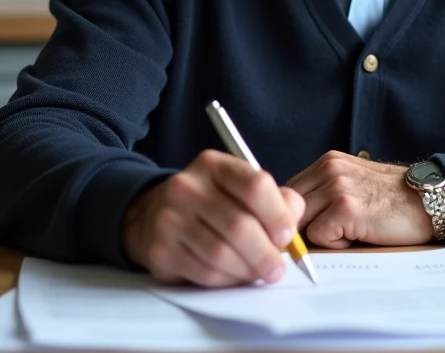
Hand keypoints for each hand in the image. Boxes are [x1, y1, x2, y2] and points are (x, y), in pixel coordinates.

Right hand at [121, 149, 304, 286]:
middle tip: (277, 268)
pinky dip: (227, 280)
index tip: (287, 236)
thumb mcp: (241, 189)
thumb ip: (276, 200)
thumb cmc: (211, 204)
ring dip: (247, 270)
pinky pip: (204, 273)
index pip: (255, 185)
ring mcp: (169, 218)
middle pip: (239, 225)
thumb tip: (292, 226)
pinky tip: (233, 275)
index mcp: (213, 165)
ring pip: (222, 254)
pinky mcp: (160, 251)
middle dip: (266, 253)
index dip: (278, 215)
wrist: (152, 215)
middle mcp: (186, 186)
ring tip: (256, 272)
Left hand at [286, 151, 432, 248]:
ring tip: (349, 232)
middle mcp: (328, 169)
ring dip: (320, 236)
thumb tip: (286, 222)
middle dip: (299, 230)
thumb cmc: (392, 201)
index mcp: (327, 162)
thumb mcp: (352, 185)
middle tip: (332, 236)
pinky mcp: (346, 207)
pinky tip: (359, 234)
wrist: (429, 201)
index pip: (285, 194)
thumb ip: (321, 195)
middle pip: (287, 209)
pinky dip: (336, 244)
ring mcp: (336, 187)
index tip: (307, 230)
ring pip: (299, 224)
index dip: (292, 217)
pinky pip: (318, 237)